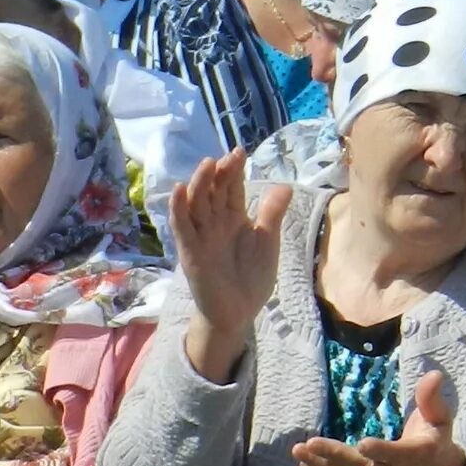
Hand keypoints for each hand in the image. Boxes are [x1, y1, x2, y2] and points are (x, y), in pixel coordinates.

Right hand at [171, 153, 284, 381]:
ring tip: (207, 164)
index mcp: (233, 218)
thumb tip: (286, 185)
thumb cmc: (251, 277)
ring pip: (196, 203)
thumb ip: (272, 214)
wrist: (238, 313)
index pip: (231, 188)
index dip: (233, 171)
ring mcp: (200, 235)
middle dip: (219, 173)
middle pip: (213, 190)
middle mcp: (214, 222)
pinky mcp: (190, 251)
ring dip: (199, 183)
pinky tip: (179, 190)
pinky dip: (178, 208)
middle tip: (229, 157)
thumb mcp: (267, 242)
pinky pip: (181, 227)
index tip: (239, 152)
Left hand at [295, 369, 465, 465]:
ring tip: (299, 451)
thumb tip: (435, 374)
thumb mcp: (440, 418)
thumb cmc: (434, 438)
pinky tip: (305, 465)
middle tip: (311, 443)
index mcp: (418, 456)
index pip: (399, 456)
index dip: (383, 452)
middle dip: (337, 457)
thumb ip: (432, 399)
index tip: (362, 442)